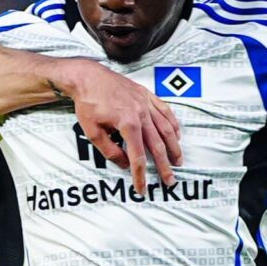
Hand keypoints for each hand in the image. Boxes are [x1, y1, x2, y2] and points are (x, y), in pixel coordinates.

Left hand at [57, 59, 180, 190]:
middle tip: (170, 180)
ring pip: (166, 128)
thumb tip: (125, 165)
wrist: (88, 77)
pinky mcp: (147, 95)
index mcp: (128, 124)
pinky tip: (176, 135)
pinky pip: (165, 111)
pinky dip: (173, 124)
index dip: (140, 175)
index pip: (138, 156)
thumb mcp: (92, 132)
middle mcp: (141, 113)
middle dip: (164, 165)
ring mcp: (146, 103)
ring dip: (174, 147)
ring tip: (178, 160)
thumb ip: (110, 151)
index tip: (142, 188)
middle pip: (157, 145)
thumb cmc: (88, 104)